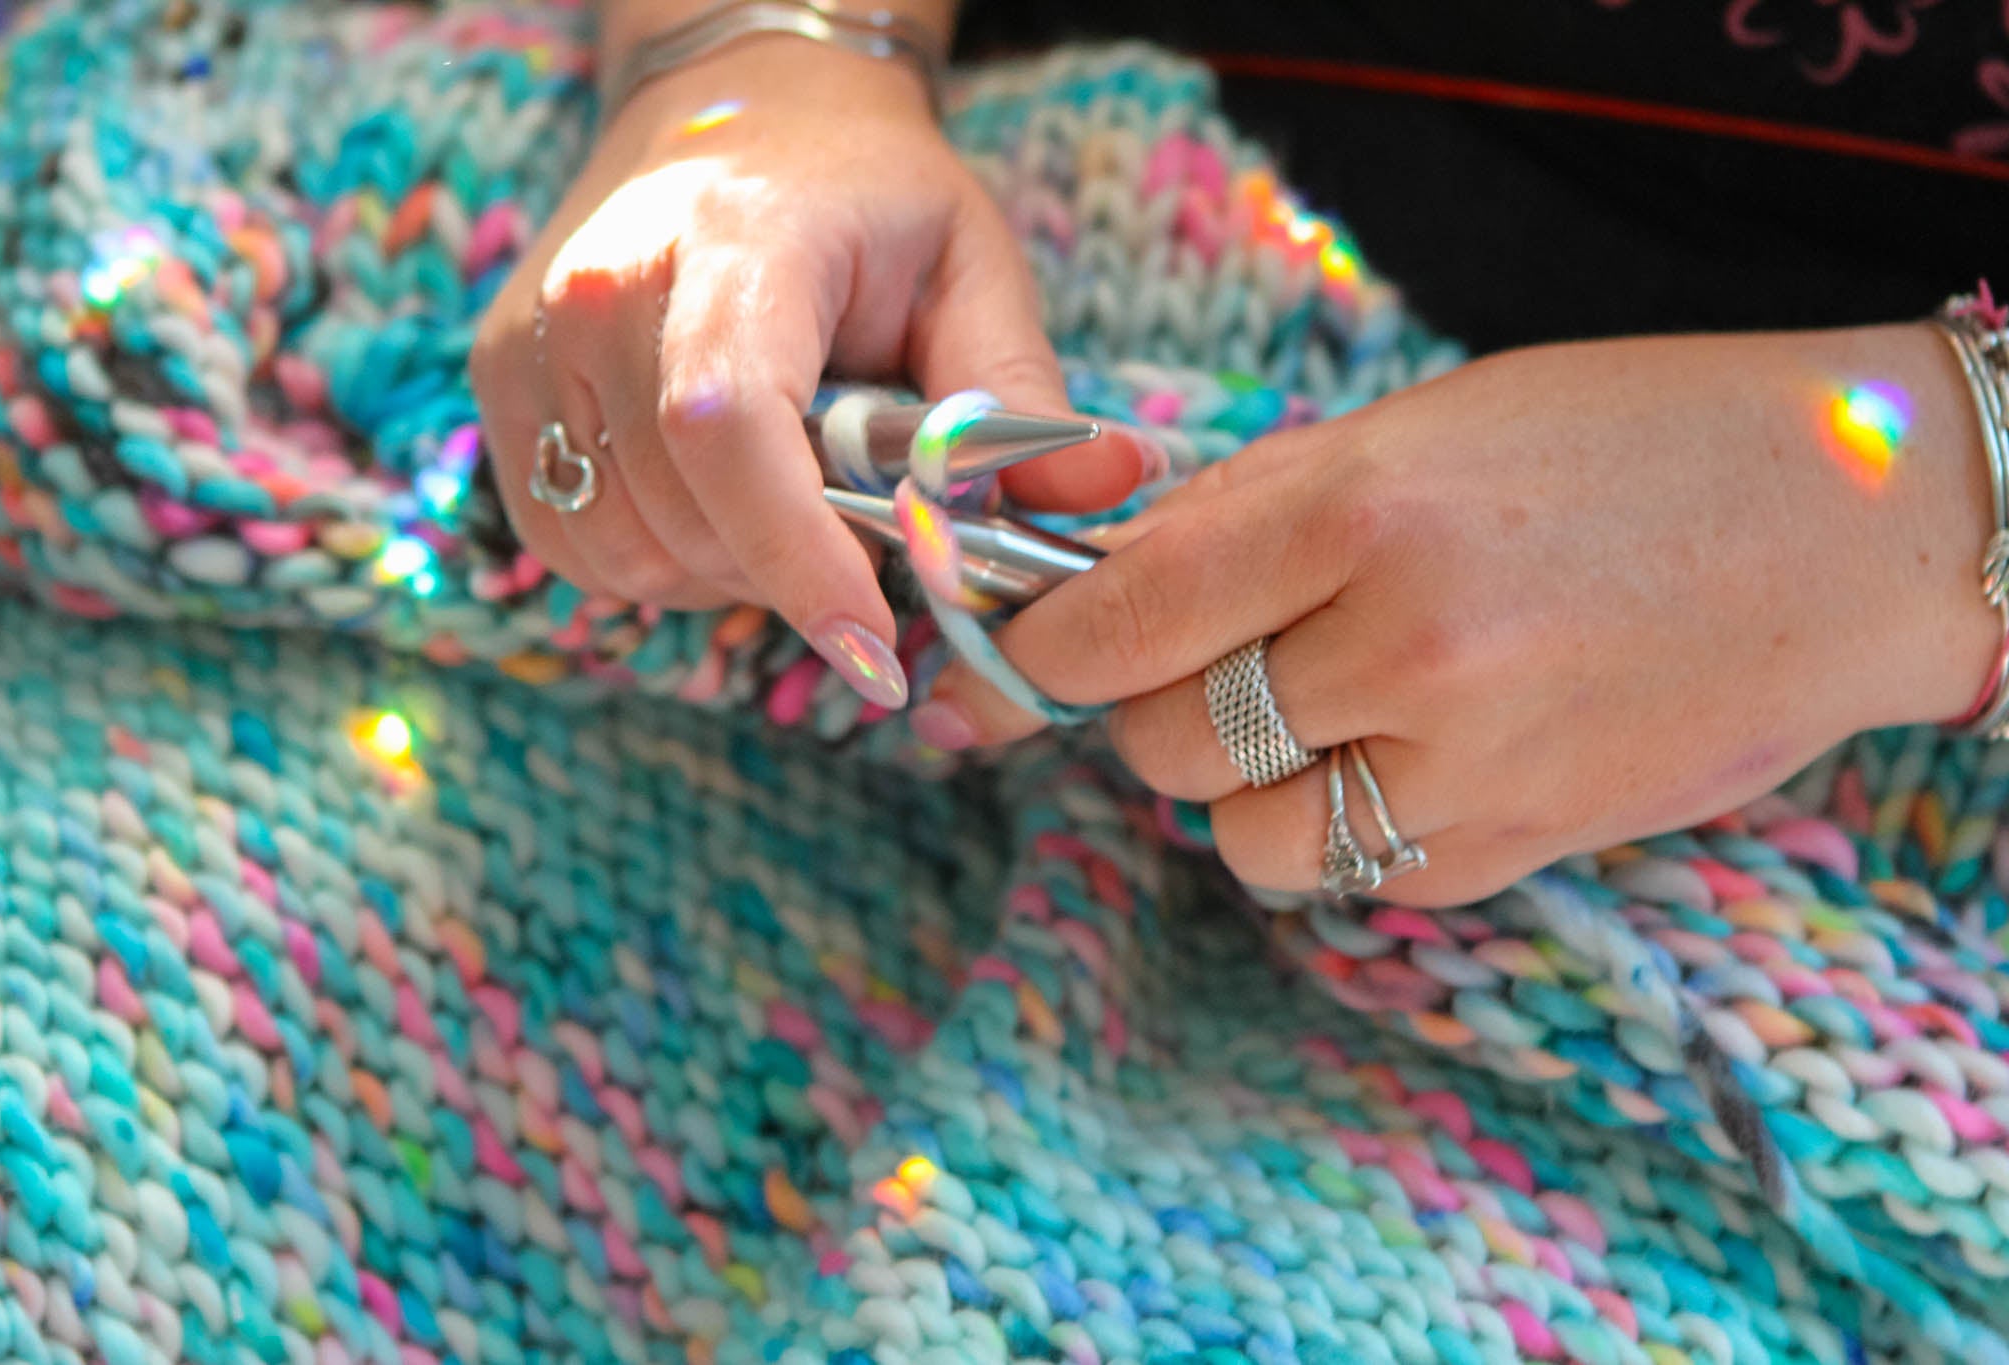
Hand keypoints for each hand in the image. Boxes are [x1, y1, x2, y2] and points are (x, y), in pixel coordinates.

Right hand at [469, 36, 1152, 705]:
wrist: (740, 110)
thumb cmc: (868, 196)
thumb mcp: (973, 268)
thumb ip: (1017, 396)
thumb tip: (1107, 493)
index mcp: (733, 242)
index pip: (729, 428)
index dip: (798, 559)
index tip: (871, 651)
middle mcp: (604, 286)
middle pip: (682, 513)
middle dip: (787, 575)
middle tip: (860, 549)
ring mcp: (532, 338)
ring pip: (621, 548)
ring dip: (720, 573)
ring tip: (788, 510)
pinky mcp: (499, 382)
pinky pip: (568, 540)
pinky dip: (650, 561)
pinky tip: (715, 507)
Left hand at [917, 324, 1998, 905]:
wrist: (1851, 529)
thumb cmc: (1632, 441)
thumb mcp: (1428, 425)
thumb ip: (1261, 509)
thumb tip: (1113, 576)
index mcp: (1364, 509)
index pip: (1127, 615)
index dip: (1047, 645)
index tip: (1022, 653)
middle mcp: (1403, 647)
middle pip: (1164, 740)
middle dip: (1154, 707)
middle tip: (1210, 662)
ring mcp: (1466, 766)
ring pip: (1243, 838)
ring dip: (1246, 788)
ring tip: (1322, 716)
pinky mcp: (1517, 850)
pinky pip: (1352, 879)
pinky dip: (1342, 833)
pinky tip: (1409, 757)